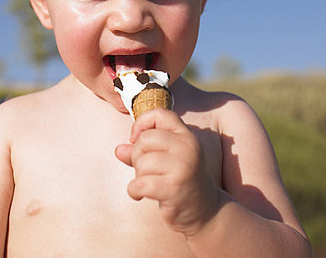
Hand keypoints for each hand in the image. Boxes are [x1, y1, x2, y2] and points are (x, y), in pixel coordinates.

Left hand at [115, 109, 217, 236]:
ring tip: (148, 184)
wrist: (207, 211)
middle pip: (145, 139)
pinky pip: (140, 184)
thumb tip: (118, 150)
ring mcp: (183, 167)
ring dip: (138, 176)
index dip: (141, 123)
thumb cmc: (182, 181)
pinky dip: (134, 191)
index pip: (160, 114)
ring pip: (141, 163)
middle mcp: (187, 147)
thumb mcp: (167, 160)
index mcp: (186, 136)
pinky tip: (140, 195)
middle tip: (144, 169)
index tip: (136, 138)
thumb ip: (143, 151)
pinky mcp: (174, 188)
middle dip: (137, 155)